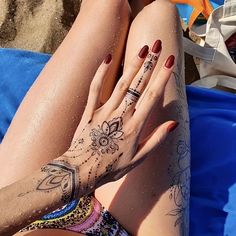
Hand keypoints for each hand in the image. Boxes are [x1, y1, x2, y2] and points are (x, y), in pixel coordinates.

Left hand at [61, 40, 177, 194]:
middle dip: (149, 64)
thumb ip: (156, 140)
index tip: (169, 62)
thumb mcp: (138, 159)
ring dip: (132, 65)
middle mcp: (122, 114)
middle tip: (157, 46)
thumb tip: (173, 124)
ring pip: (121, 84)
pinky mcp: (90, 111)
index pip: (152, 96)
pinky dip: (101, 73)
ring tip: (141, 49)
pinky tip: (108, 59)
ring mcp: (104, 111)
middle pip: (138, 85)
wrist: (82, 171)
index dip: (162, 77)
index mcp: (135, 126)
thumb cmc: (111, 167)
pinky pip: (95, 88)